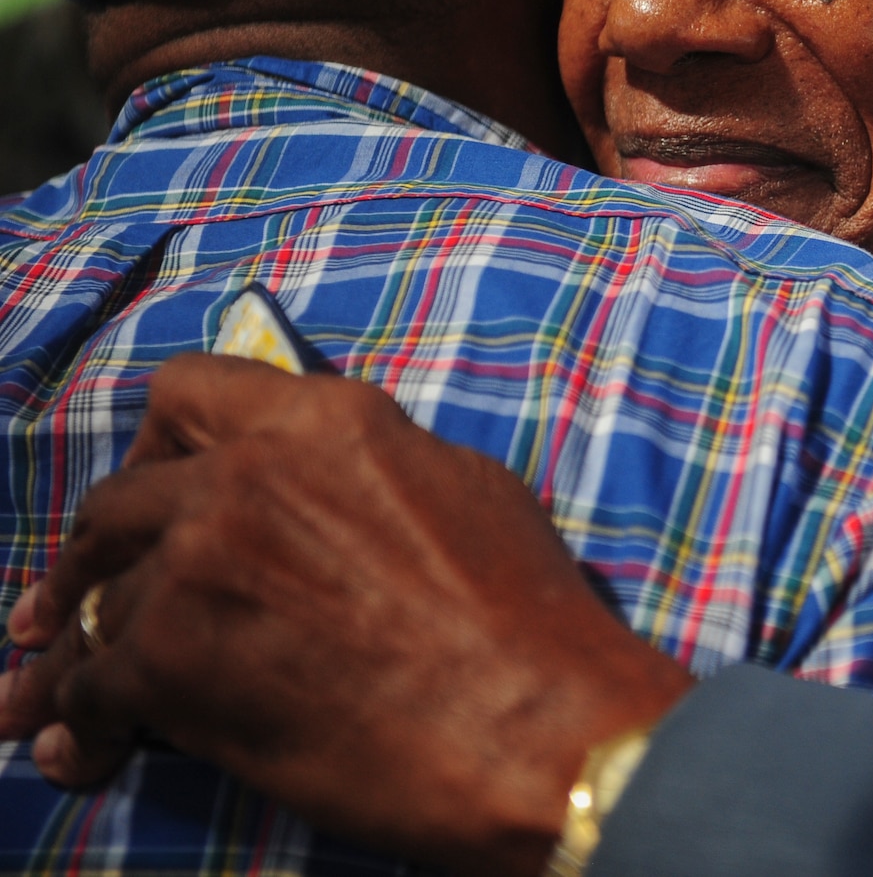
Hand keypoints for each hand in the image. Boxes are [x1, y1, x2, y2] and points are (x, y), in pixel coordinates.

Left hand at [0, 354, 690, 875]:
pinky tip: (90, 748)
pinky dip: (85, 722)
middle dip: (98, 556)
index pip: (187, 391)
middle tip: (90, 598)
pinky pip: (89, 686)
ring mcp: (202, 564)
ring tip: (64, 697)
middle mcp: (249, 475)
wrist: (540, 725)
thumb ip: (367, 469)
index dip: (159, 446)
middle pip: (118, 499)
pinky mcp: (172, 661)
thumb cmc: (528, 621)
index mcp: (327, 421)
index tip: (157, 492)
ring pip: (98, 599)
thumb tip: (324, 487)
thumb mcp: (464, 491)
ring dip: (88, 649)